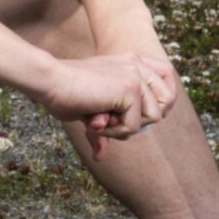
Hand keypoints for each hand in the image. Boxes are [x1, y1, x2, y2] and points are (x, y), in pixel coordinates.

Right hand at [34, 52, 179, 141]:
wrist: (50, 81)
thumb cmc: (64, 93)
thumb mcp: (91, 109)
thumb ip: (104, 126)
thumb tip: (101, 157)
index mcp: (131, 61)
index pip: (168, 76)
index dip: (163, 99)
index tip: (144, 114)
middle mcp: (137, 64)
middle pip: (168, 100)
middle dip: (145, 119)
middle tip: (114, 121)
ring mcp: (135, 76)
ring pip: (153, 117)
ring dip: (125, 128)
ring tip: (101, 121)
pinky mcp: (130, 89)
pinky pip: (134, 126)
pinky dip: (114, 132)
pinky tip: (96, 120)